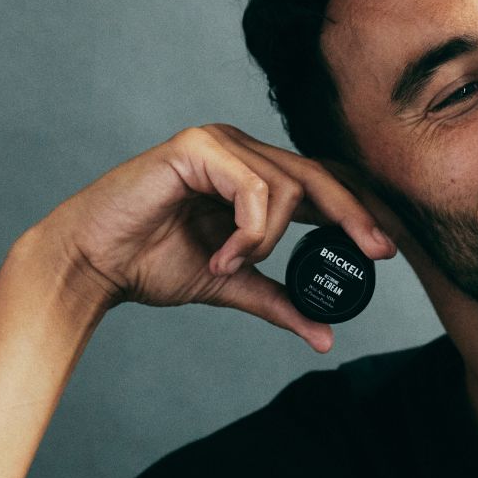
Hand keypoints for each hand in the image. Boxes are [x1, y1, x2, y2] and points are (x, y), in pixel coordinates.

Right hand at [31, 124, 396, 350]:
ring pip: (287, 185)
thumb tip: (325, 335)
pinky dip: (249, 231)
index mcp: (252, 174)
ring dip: (270, 239)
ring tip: (233, 266)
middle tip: (376, 251)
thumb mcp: (231, 284)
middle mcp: (241, 150)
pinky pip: (253, 188)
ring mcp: (220, 142)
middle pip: (318, 174)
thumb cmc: (151, 264)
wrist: (92, 264)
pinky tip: (223, 256)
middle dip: (354, 215)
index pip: (321, 184)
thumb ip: (277, 300)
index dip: (358, 211)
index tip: (385, 251)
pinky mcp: (196, 147)